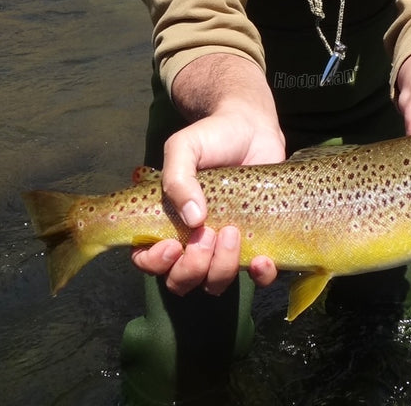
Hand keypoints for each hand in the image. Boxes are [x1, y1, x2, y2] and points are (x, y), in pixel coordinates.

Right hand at [131, 54, 285, 295]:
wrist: (253, 128)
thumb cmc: (211, 137)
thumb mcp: (185, 147)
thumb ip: (177, 177)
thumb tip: (193, 220)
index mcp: (166, 222)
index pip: (147, 260)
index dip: (156, 263)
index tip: (173, 244)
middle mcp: (191, 241)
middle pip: (180, 280)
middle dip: (192, 266)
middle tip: (208, 233)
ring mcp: (224, 246)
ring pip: (214, 282)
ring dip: (221, 267)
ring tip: (233, 232)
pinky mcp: (257, 244)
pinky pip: (257, 277)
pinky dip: (260, 276)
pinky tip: (263, 259)